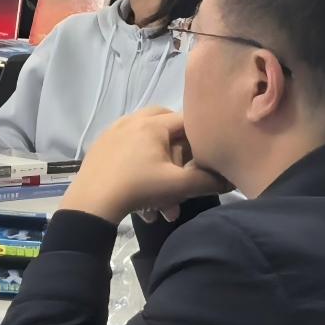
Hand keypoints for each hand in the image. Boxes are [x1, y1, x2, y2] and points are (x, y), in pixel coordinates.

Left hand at [63, 107, 228, 223]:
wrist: (91, 203)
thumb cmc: (138, 187)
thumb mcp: (178, 185)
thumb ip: (208, 181)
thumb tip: (232, 179)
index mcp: (152, 124)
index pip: (187, 120)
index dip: (201, 138)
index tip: (207, 157)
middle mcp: (132, 121)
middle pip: (165, 126)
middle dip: (179, 150)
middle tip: (186, 169)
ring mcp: (113, 133)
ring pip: (147, 143)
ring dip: (160, 170)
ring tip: (164, 203)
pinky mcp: (101, 148)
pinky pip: (129, 152)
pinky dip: (141, 171)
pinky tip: (143, 201)